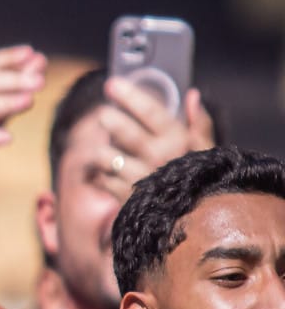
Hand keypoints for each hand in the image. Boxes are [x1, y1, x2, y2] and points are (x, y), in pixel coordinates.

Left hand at [99, 76, 215, 201]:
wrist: (195, 225)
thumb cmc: (201, 180)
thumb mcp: (207, 153)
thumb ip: (200, 124)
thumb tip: (193, 95)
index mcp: (179, 142)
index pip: (153, 112)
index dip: (131, 96)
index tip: (112, 83)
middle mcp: (160, 159)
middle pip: (124, 132)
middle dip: (110, 120)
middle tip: (104, 116)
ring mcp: (142, 180)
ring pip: (106, 156)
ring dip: (102, 152)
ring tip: (107, 150)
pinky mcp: (127, 199)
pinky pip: (102, 179)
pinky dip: (102, 174)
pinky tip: (111, 173)